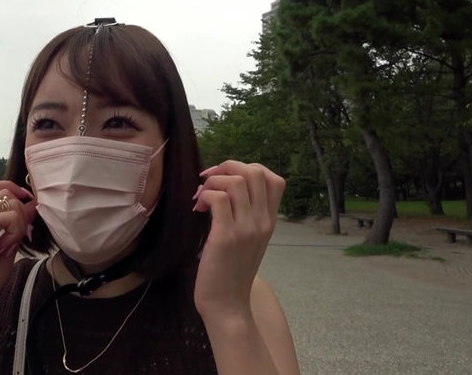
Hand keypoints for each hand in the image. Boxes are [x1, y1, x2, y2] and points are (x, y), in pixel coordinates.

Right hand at [0, 180, 36, 308]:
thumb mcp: (6, 240)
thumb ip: (16, 221)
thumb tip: (33, 203)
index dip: (11, 189)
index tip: (26, 202)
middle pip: (6, 192)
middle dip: (20, 211)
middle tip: (18, 236)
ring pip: (11, 203)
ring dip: (18, 224)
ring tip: (9, 245)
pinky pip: (12, 217)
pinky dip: (16, 232)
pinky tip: (6, 248)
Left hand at [192, 161, 284, 319]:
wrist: (228, 304)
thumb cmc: (232, 272)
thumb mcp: (248, 239)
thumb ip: (245, 214)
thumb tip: (225, 188)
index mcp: (269, 221)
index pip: (274, 179)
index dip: (248, 168)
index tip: (226, 178)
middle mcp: (262, 222)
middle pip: (255, 172)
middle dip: (227, 167)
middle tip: (209, 181)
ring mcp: (246, 229)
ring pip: (235, 181)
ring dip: (213, 182)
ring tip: (201, 198)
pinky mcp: (226, 237)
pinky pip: (217, 199)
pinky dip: (204, 196)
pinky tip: (197, 209)